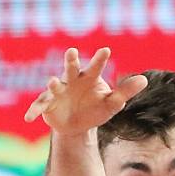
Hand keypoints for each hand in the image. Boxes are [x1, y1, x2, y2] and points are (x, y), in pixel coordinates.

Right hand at [25, 47, 148, 135]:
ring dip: (53, 84)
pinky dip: (34, 111)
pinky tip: (29, 119)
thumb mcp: (112, 103)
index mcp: (88, 78)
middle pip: (71, 68)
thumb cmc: (96, 108)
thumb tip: (145, 79)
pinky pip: (40, 107)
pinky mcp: (47, 104)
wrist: (76, 125)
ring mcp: (58, 92)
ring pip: (54, 86)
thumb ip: (126, 91)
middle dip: (70, 61)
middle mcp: (71, 80)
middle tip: (71, 52)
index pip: (95, 68)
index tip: (106, 51)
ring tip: (52, 82)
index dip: (99, 60)